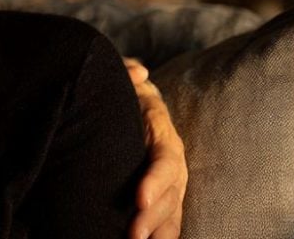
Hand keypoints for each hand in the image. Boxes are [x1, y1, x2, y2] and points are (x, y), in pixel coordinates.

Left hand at [123, 58, 186, 238]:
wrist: (123, 106)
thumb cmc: (121, 94)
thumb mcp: (123, 79)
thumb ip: (127, 73)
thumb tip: (138, 71)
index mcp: (163, 134)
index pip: (165, 161)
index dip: (155, 181)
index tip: (138, 199)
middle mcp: (172, 162)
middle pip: (169, 195)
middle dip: (152, 218)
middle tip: (132, 235)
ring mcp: (169, 181)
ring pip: (170, 212)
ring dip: (156, 231)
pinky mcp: (161, 195)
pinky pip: (167, 220)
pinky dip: (160, 235)